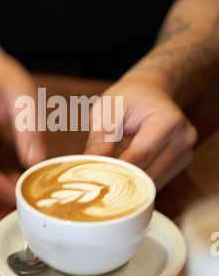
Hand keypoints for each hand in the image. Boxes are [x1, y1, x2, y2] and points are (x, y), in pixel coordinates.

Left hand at [84, 73, 197, 189]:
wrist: (150, 91)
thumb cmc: (127, 97)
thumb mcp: (108, 108)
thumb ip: (100, 136)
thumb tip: (90, 161)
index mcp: (168, 120)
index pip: (141, 154)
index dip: (117, 169)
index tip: (95, 180)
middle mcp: (183, 138)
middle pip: (149, 173)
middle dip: (122, 180)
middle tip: (96, 183)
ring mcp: (186, 153)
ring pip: (154, 182)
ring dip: (131, 184)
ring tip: (109, 177)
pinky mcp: (181, 163)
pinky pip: (157, 181)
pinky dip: (139, 183)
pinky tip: (124, 175)